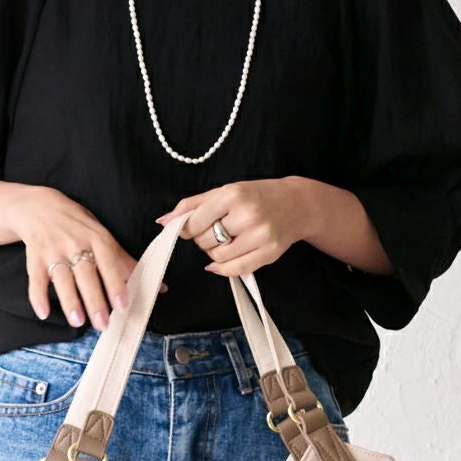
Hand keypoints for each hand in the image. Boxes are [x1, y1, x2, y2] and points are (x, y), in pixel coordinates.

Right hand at [8, 186, 164, 328]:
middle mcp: (74, 242)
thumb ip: (125, 262)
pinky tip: (43, 313)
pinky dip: (37, 297)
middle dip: (94, 300)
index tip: (122, 304)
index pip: (108, 261)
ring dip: (70, 301)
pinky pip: (35, 279)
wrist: (39, 207)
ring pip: (61, 278)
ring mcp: (52, 250)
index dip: (115, 283)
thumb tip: (159, 285)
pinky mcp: (34, 257)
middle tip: (103, 324)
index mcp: (96, 237)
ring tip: (78, 321)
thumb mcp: (102, 236)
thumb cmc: (78, 225)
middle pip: (85, 274)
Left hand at [154, 178, 313, 277]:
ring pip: (217, 257)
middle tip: (215, 231)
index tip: (191, 228)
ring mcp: (260, 236)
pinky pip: (235, 270)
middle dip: (203, 239)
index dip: (187, 229)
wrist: (297, 204)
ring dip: (214, 253)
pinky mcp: (269, 253)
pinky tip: (223, 260)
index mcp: (233, 195)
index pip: (195, 222)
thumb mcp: (226, 191)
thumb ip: (193, 205)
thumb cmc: (257, 196)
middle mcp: (247, 215)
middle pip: (205, 241)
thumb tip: (163, 221)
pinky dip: (222, 269)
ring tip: (225, 241)